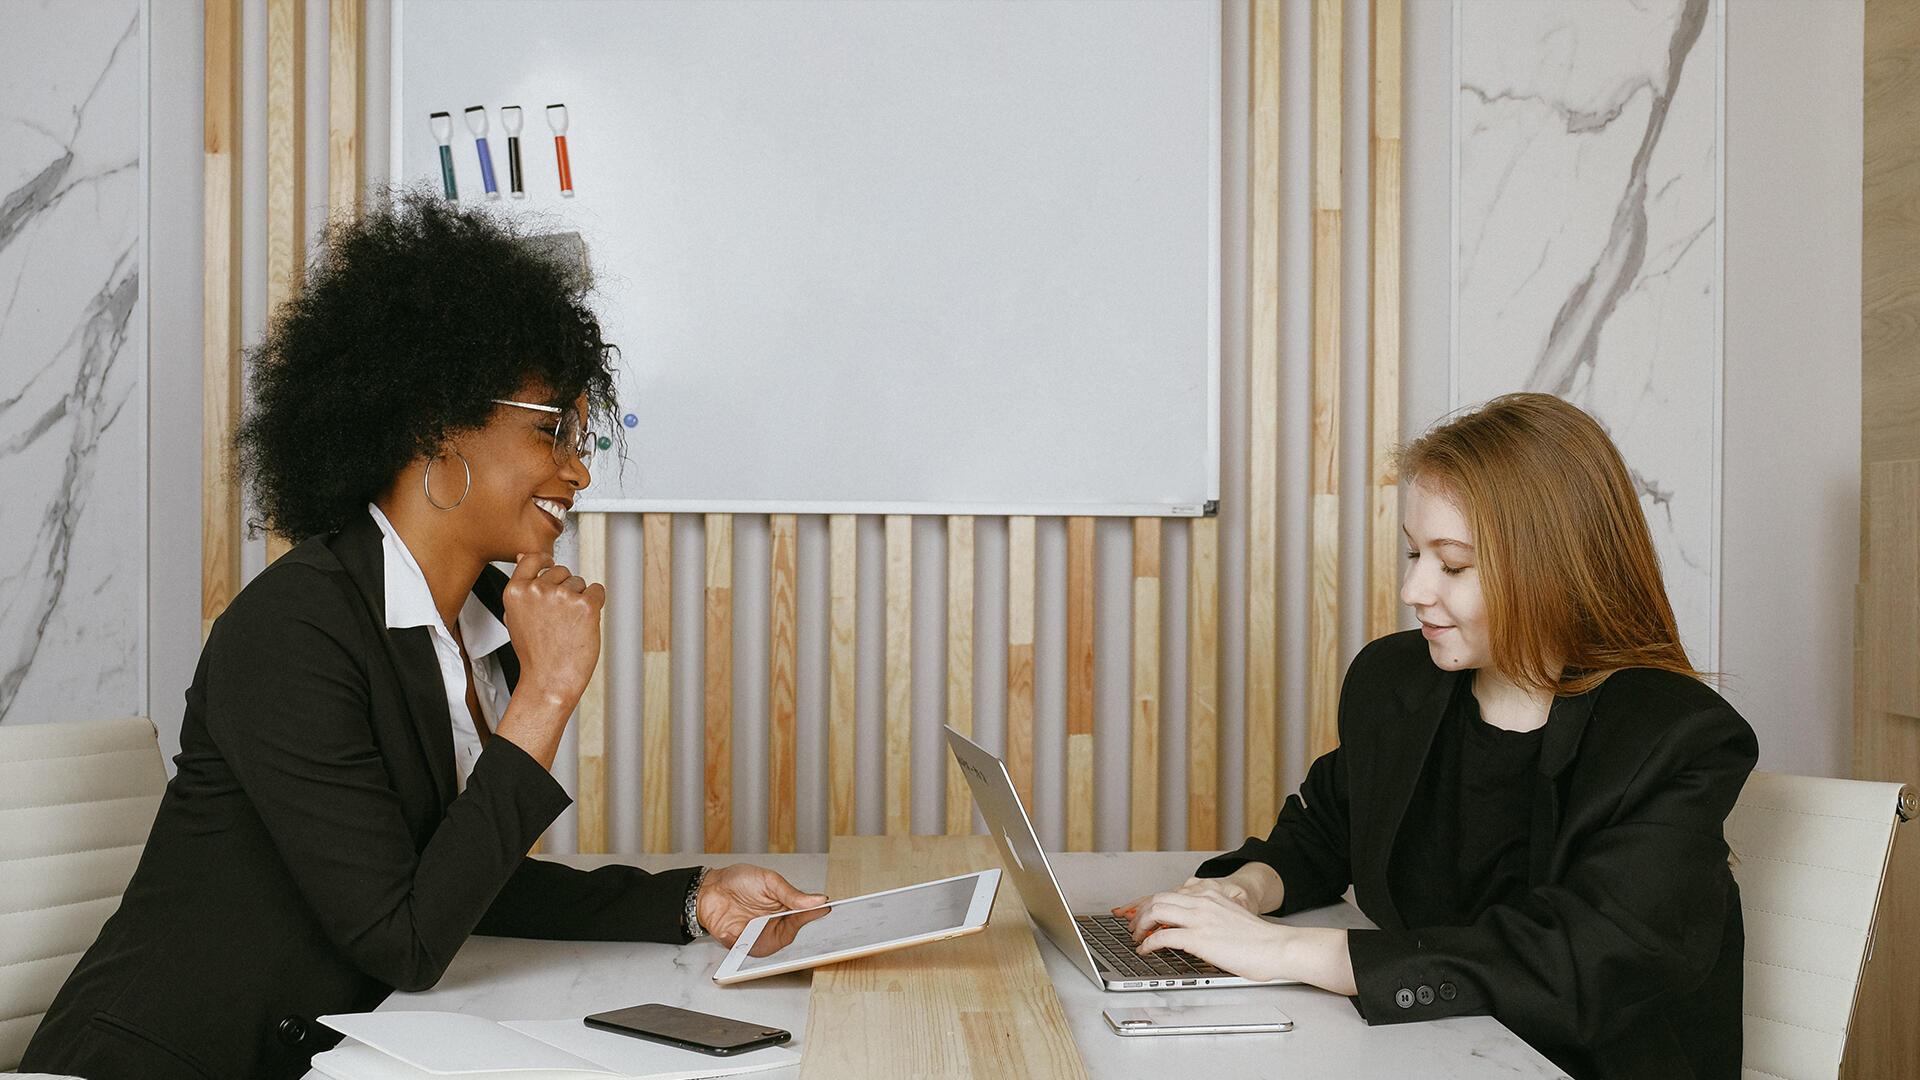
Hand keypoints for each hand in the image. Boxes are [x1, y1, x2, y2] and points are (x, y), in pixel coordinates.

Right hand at [501, 552, 604, 704]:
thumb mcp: (516, 616)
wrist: (550, 680)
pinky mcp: (586, 605)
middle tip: (558, 618)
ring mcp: (562, 596)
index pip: (532, 558)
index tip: (550, 566)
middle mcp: (538, 590)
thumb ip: (521, 587)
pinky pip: (598, 591)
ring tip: (567, 625)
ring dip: (579, 599)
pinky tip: (583, 623)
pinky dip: (595, 604)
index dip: (545, 561)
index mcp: (516, 591)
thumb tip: (522, 557)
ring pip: (580, 582)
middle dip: (564, 589)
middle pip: (561, 571)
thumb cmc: (535, 653)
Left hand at [696, 864, 828, 947]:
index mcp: (785, 907)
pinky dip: (743, 942)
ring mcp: (759, 935)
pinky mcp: (743, 944)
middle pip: (792, 934)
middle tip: (784, 918)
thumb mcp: (768, 881)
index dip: (814, 915)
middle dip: (791, 929)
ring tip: (755, 922)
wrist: (708, 889)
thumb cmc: (737, 881)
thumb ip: (791, 893)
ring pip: (772, 946)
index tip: (824, 911)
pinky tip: (734, 930)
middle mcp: (774, 923)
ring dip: (765, 937)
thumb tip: (817, 899)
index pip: (804, 915)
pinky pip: (749, 950)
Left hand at [1127, 891, 1357, 994]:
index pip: (1170, 893)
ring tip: (1136, 937)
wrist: (1278, 947)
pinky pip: (1163, 936)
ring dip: (1140, 925)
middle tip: (1134, 926)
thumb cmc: (1261, 940)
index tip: (1140, 912)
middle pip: (1157, 899)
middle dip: (1139, 913)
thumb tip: (1195, 932)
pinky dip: (1149, 943)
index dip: (1150, 903)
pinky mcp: (1199, 938)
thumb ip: (1212, 918)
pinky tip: (1147, 950)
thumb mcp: (1232, 918)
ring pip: (1156, 912)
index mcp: (1211, 895)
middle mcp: (1202, 902)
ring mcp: (1200, 919)